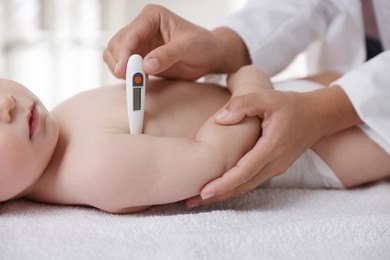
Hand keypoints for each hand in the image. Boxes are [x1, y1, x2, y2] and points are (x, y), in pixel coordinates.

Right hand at [103, 4, 249, 79]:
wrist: (210, 56)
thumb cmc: (203, 44)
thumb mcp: (188, 47)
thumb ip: (167, 55)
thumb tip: (146, 66)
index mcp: (152, 17)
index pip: (131, 34)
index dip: (123, 53)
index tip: (123, 71)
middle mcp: (142, 27)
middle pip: (117, 44)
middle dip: (120, 62)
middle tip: (130, 81)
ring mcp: (139, 43)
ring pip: (115, 55)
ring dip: (121, 70)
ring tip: (137, 82)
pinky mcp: (140, 57)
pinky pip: (124, 66)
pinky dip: (127, 76)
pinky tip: (140, 82)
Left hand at [186, 84, 358, 206]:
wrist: (320, 115)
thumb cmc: (293, 104)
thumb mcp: (268, 97)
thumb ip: (243, 104)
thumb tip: (219, 119)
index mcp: (272, 147)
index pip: (245, 171)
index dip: (223, 182)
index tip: (203, 191)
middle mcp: (275, 163)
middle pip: (243, 185)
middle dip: (217, 195)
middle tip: (190, 202)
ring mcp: (276, 167)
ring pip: (247, 186)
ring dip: (224, 194)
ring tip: (199, 200)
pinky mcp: (275, 167)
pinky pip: (252, 181)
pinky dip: (235, 187)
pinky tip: (220, 188)